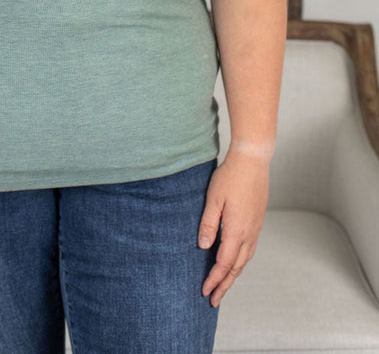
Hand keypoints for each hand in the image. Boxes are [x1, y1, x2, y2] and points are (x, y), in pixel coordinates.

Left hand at [198, 147, 269, 306]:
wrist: (253, 160)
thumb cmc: (230, 176)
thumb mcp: (213, 198)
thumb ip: (208, 223)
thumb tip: (203, 247)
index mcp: (236, 230)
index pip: (223, 264)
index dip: (214, 279)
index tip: (205, 292)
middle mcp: (249, 233)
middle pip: (236, 267)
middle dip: (224, 285)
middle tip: (214, 300)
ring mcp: (256, 228)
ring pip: (245, 260)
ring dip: (234, 275)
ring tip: (224, 286)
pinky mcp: (258, 221)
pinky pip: (250, 249)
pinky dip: (241, 261)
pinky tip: (236, 261)